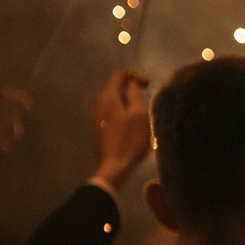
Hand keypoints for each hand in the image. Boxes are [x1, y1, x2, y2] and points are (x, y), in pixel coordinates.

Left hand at [91, 72, 153, 187]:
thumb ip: (134, 94)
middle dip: (132, 91)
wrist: (114, 168)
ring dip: (129, 105)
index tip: (148, 84)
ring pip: (115, 103)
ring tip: (143, 117)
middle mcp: (98, 105)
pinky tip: (134, 127)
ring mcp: (96, 118)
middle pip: (115, 89)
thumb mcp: (139, 114)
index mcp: (107, 98)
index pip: (118, 76)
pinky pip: (112, 114)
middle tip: (147, 101)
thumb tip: (131, 84)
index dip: (134, 75)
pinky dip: (124, 114)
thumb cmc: (129, 140)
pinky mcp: (99, 129)